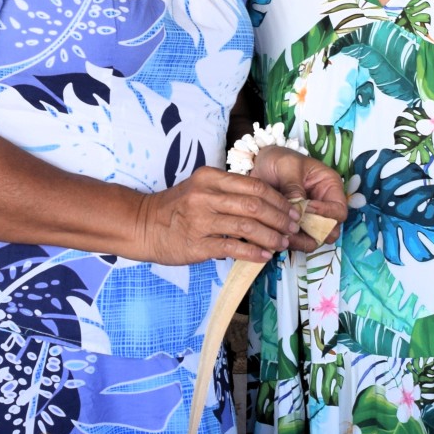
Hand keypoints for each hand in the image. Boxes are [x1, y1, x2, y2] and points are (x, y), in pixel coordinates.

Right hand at [133, 167, 297, 265]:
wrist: (142, 225)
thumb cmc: (176, 208)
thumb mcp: (200, 188)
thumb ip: (229, 192)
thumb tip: (268, 205)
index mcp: (210, 177)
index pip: (254, 185)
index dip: (278, 199)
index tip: (291, 210)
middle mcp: (205, 195)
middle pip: (255, 205)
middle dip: (280, 219)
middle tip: (292, 228)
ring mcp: (200, 219)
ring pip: (247, 227)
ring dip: (271, 237)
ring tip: (282, 244)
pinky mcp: (196, 244)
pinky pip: (232, 248)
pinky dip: (253, 253)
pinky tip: (264, 256)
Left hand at [249, 148, 348, 250]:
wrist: (258, 164)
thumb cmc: (278, 159)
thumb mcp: (287, 166)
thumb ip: (293, 186)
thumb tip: (298, 208)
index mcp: (329, 187)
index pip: (339, 210)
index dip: (326, 214)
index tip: (306, 209)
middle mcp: (323, 205)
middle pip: (330, 231)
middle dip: (315, 233)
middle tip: (294, 228)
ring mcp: (310, 218)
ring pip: (314, 240)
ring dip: (301, 241)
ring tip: (283, 234)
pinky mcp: (295, 226)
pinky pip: (298, 242)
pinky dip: (289, 242)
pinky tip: (276, 235)